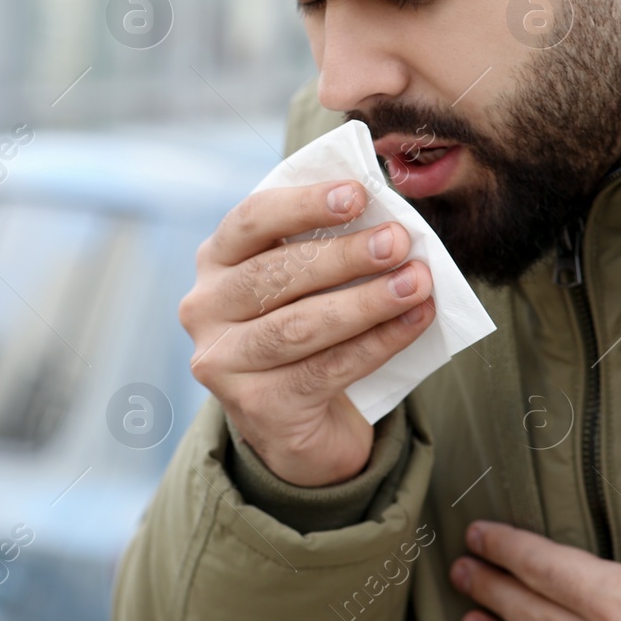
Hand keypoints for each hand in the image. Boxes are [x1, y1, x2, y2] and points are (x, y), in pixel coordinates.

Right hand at [180, 180, 434, 486]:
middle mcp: (204, 308)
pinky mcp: (255, 405)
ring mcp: (222, 361)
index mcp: (216, 260)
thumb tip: (388, 221)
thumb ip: (327, 247)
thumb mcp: (305, 283)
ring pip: (300, 326)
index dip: (304, 204)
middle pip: (276, 274)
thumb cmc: (308, 334)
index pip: (252, 219)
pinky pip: (325, 369)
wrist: (300, 427)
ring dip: (366, 302)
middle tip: (399, 242)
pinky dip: (377, 343)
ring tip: (416, 284)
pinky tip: (413, 322)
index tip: (358, 194)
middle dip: (344, 255)